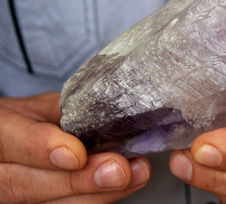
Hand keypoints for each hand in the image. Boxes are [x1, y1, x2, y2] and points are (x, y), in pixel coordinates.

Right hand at [0, 93, 150, 203]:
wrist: (9, 140)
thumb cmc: (26, 121)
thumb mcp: (40, 108)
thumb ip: (66, 113)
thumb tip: (109, 114)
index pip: (9, 142)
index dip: (41, 148)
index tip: (77, 153)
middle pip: (27, 184)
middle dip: (78, 180)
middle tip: (119, 170)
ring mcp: (13, 195)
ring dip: (97, 193)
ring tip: (134, 174)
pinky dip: (97, 197)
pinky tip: (125, 184)